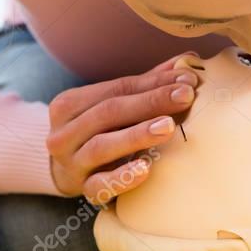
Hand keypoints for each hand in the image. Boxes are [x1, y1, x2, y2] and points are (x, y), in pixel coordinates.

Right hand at [44, 52, 199, 202]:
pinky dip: (123, 177)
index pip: (117, 88)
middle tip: (185, 96)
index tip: (187, 80)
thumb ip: (146, 85)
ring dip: (137, 134)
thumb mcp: (113, 107)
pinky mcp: (82, 190)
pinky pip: (100, 186)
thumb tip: (187, 61)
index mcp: (69, 104)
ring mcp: (71, 163)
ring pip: (102, 145)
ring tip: (168, 126)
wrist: (67, 174)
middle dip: (151, 102)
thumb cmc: (99, 133)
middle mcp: (63, 133)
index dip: (154, 82)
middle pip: (109, 112)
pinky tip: (147, 168)